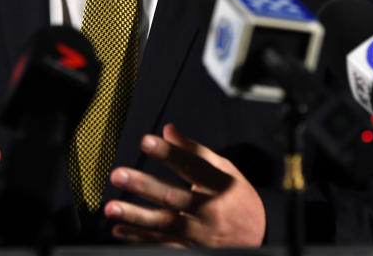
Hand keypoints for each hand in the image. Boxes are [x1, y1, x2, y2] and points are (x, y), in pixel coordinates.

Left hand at [104, 123, 265, 246]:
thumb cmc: (238, 197)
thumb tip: (168, 129)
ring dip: (136, 216)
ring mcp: (200, 233)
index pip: (191, 165)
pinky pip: (164, 245)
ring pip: (165, 224)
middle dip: (144, 185)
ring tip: (112, 207)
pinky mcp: (193, 249)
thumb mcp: (224, 170)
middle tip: (118, 175)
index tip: (146, 141)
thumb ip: (194, 151)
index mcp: (219, 184)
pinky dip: (141, 240)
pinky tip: (120, 231)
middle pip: (173, 196)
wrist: (261, 235)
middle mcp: (208, 209)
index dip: (168, 153)